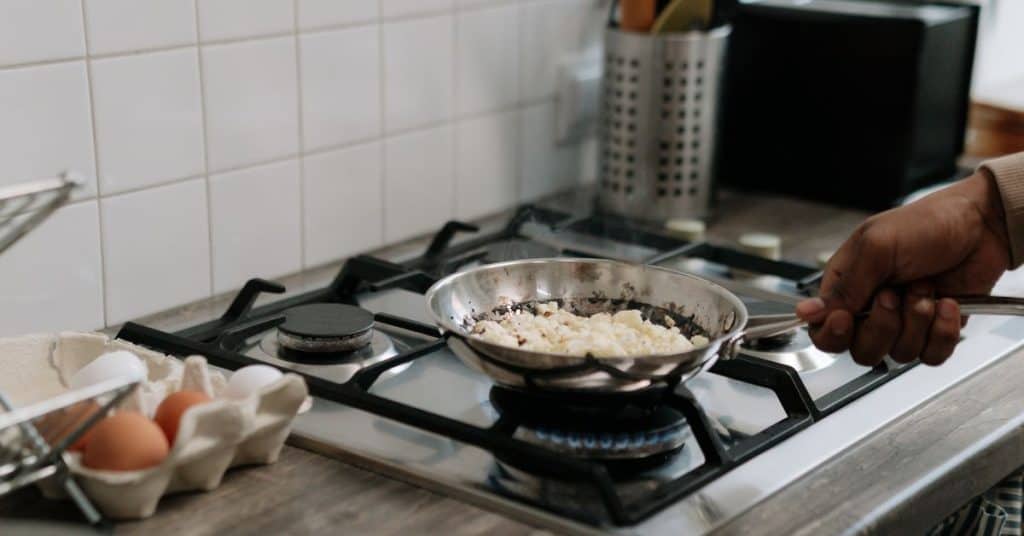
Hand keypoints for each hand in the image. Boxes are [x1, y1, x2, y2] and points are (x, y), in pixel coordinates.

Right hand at [795, 171, 1011, 365]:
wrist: (982, 225)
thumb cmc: (927, 224)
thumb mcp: (876, 246)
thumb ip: (844, 286)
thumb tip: (807, 313)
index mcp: (847, 287)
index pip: (823, 331)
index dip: (832, 334)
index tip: (847, 319)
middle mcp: (872, 308)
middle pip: (861, 350)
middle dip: (883, 326)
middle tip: (894, 295)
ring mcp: (904, 322)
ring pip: (898, 354)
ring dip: (917, 322)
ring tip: (926, 289)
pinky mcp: (934, 331)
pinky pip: (931, 355)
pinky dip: (942, 332)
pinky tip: (946, 304)